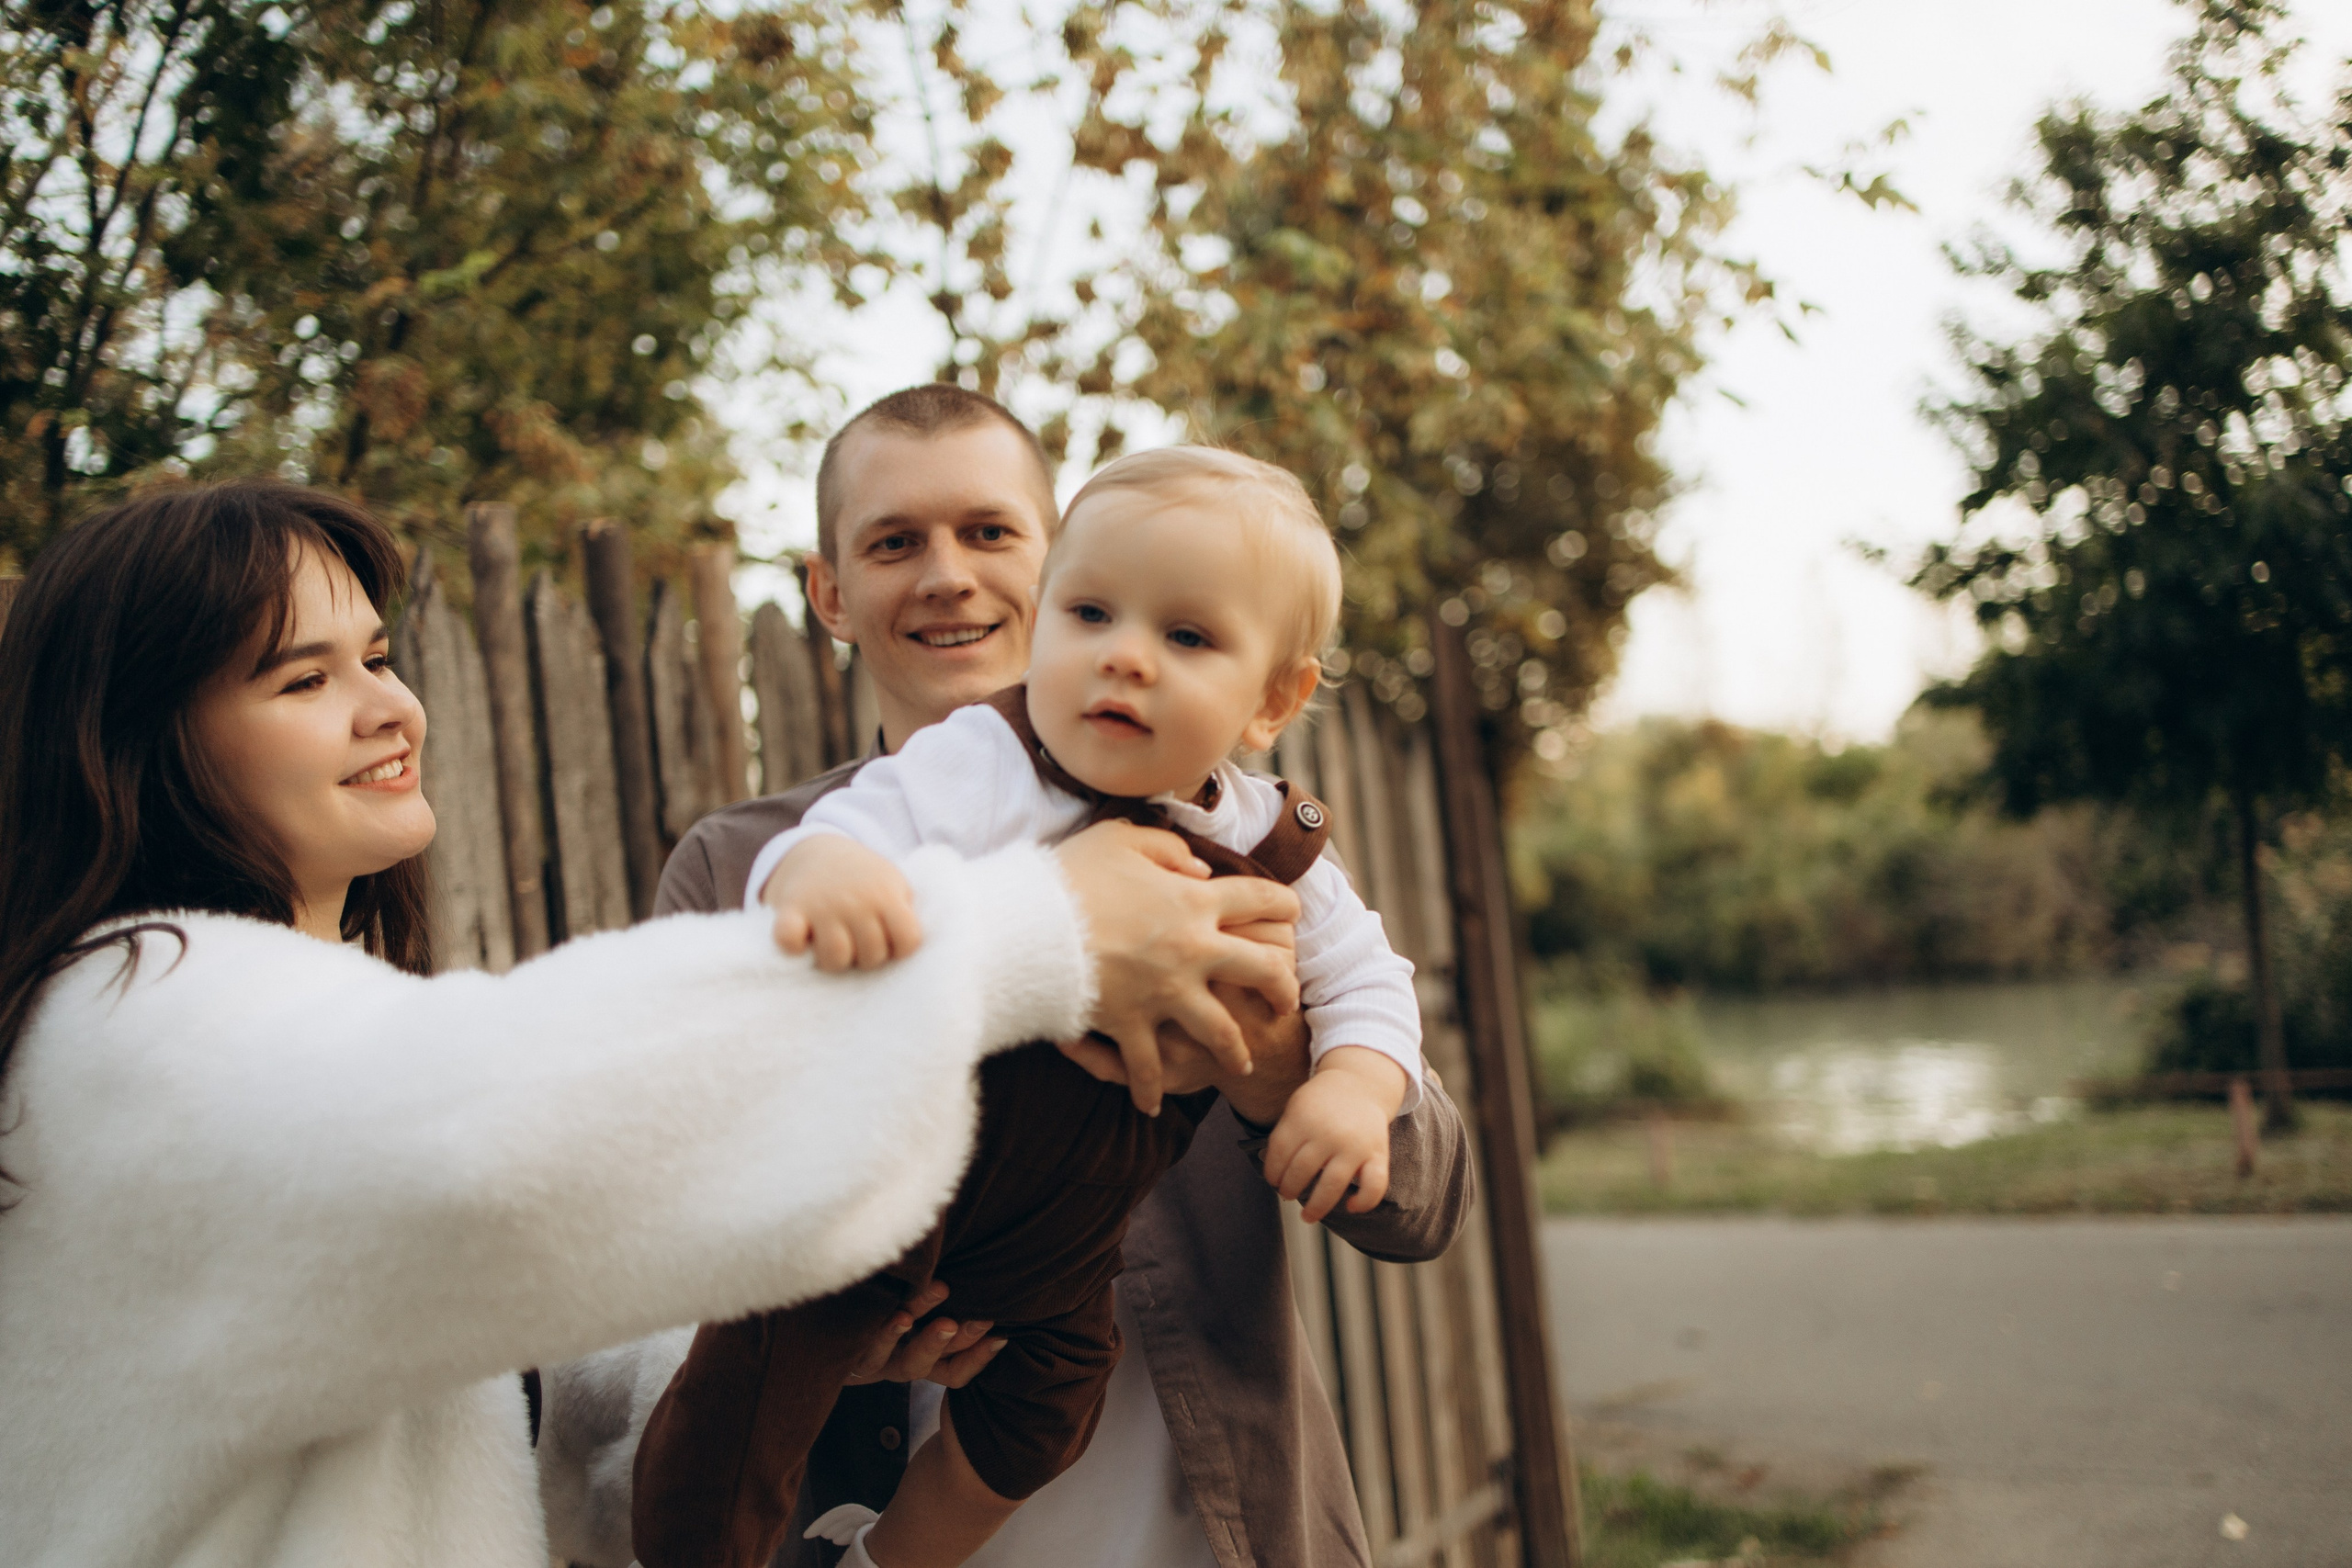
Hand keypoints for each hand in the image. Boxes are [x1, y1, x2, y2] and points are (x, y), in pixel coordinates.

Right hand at [763, 835, 922, 971]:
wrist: (820, 850)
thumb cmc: (865, 879)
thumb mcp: (895, 884)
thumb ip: (906, 913)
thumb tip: (915, 950)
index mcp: (886, 895)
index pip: (908, 941)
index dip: (900, 949)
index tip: (890, 941)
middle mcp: (855, 900)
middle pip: (871, 956)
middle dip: (866, 957)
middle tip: (858, 943)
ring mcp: (822, 905)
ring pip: (835, 959)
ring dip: (833, 960)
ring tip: (833, 947)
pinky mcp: (790, 909)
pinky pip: (789, 940)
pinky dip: (793, 947)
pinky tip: (802, 941)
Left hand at [843, 1280, 1006, 1388]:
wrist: (816, 1331)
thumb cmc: (881, 1306)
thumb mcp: (912, 1309)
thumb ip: (942, 1300)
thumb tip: (985, 1274)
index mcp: (922, 1361)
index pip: (956, 1371)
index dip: (979, 1357)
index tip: (1000, 1333)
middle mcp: (900, 1365)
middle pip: (933, 1364)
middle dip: (955, 1342)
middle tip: (971, 1320)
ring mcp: (876, 1362)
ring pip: (904, 1360)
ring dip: (922, 1335)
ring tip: (932, 1306)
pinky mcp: (849, 1353)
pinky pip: (866, 1349)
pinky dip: (882, 1331)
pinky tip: (893, 1311)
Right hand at [1053, 821, 1302, 1114]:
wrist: (1029, 924)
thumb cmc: (1071, 875)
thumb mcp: (1121, 838)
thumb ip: (1168, 848)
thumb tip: (1201, 868)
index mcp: (1195, 901)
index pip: (1260, 899)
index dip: (1284, 904)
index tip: (1293, 913)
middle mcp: (1194, 950)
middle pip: (1264, 971)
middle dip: (1283, 987)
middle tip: (1285, 1000)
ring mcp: (1166, 993)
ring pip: (1222, 1031)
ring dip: (1235, 1050)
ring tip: (1241, 1063)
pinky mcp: (1131, 1024)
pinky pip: (1148, 1068)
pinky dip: (1150, 1089)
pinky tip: (1153, 1104)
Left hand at [1266, 1047, 1407, 1221]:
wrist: (1360, 1084)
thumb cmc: (1321, 1103)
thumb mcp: (1297, 1108)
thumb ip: (1284, 1136)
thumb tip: (1273, 1173)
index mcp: (1303, 1119)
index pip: (1279, 1154)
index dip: (1272, 1173)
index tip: (1273, 1180)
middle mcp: (1329, 1133)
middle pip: (1300, 1172)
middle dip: (1288, 1189)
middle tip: (1286, 1194)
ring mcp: (1355, 1145)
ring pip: (1332, 1186)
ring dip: (1315, 1207)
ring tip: (1307, 1216)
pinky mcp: (1378, 1154)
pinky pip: (1374, 1186)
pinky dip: (1364, 1202)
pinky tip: (1350, 1207)